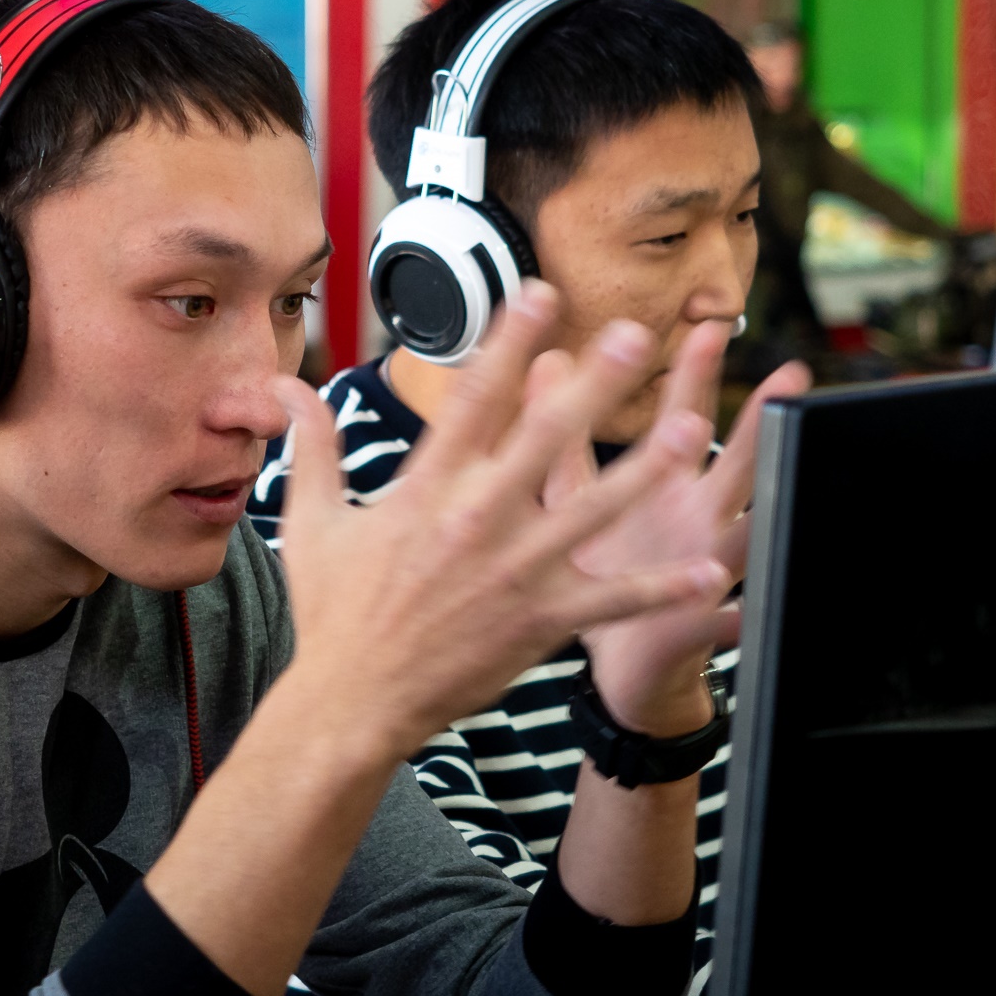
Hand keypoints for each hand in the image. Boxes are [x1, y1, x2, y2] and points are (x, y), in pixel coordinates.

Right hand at [272, 282, 733, 763]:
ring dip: (643, 469)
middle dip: (592, 385)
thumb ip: (312, 447)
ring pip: (592, 510)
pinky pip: (608, 599)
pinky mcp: (538, 622)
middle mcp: (475, 522)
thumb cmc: (332, 613)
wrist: (351, 700)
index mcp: (425, 491)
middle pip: (543, 440)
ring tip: (689, 430)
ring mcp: (512, 573)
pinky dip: (657, 589)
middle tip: (636, 337)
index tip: (539, 294)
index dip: (508, 343)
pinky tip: (706, 573)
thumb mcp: (311, 520)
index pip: (473, 400)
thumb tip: (288, 387)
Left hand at [543, 322, 810, 735]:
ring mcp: (706, 567)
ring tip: (786, 482)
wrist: (616, 660)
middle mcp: (697, 517)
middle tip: (789, 381)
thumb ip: (560, 433)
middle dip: (764, 423)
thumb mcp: (574, 495)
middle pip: (735, 461)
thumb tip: (542, 361)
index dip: (696, 374)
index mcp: (666, 483)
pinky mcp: (697, 621)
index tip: (705, 328)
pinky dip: (730, 618)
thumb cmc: (598, 567)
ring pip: (746, 529)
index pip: (684, 416)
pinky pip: (722, 620)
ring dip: (764, 508)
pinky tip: (741, 611)